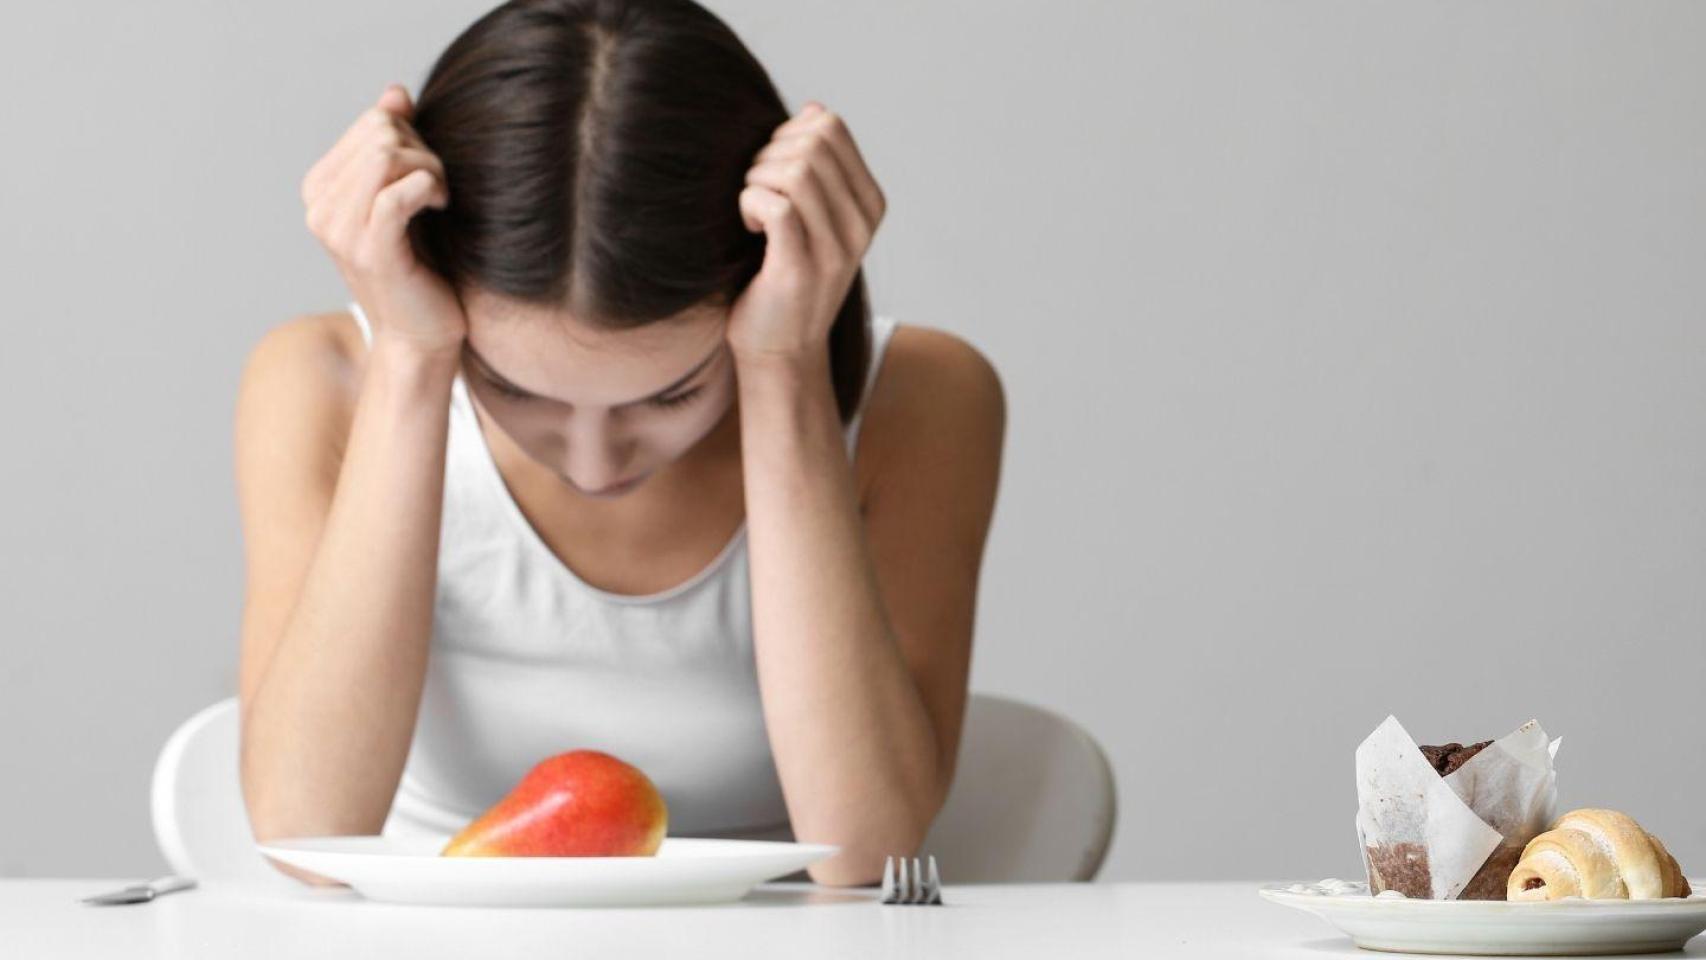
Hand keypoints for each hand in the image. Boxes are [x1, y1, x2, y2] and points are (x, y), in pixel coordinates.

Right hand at [301, 83, 466, 360]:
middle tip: (440, 187)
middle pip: (379, 134)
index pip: (371, 123)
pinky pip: (399, 192)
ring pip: (386, 157)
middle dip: (423, 151)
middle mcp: (319, 207)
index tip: (430, 175)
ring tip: (441, 198)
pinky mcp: (371, 251)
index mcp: (320, 188)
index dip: (414, 139)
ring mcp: (339, 230)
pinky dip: (430, 189)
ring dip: (430, 169)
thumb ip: (395, 143)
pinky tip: (440, 207)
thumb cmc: (421, 264)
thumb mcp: (405, 194)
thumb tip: (395, 92)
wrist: (422, 334)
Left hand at [726, 101, 886, 363]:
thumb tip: (814, 110)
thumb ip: (815, 164)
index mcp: (869, 203)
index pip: (830, 127)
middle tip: (755, 192)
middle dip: (768, 156)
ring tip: (752, 212)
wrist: (781, 351)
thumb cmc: (783, 275)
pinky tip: (750, 228)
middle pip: (810, 143)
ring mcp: (837, 249)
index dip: (787, 134)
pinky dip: (749, 205)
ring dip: (756, 181)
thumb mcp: (809, 213)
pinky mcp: (801, 270)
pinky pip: (775, 206)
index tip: (771, 172)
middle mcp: (861, 224)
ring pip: (793, 171)